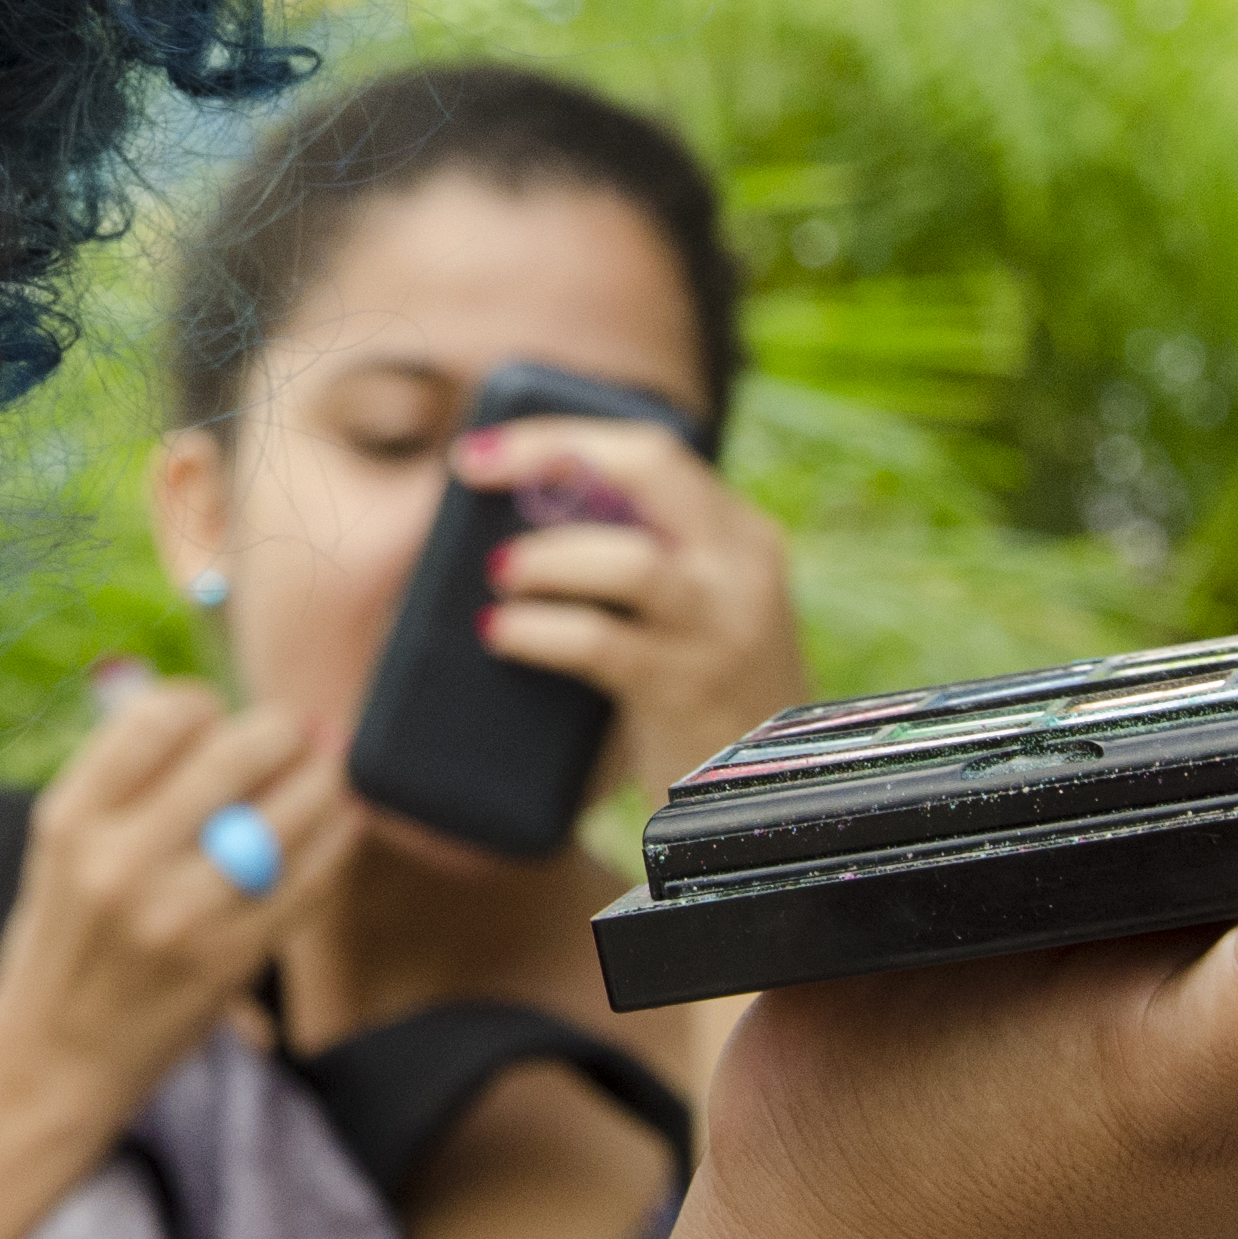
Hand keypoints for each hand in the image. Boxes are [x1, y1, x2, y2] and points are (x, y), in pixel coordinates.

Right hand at [0, 675, 356, 1113]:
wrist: (56, 1056)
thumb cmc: (69, 936)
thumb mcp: (64, 849)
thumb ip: (128, 784)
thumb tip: (228, 715)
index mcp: (70, 820)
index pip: (157, 721)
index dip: (204, 703)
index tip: (222, 714)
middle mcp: (118, 863)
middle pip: (231, 759)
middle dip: (284, 731)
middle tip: (304, 728)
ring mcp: (176, 916)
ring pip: (282, 819)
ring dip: (326, 779)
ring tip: (336, 767)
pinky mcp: (225, 961)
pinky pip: (305, 883)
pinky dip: (336, 842)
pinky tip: (346, 821)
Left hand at [454, 413, 812, 801]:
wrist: (763, 800)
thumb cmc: (701, 700)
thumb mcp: (693, 614)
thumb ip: (637, 563)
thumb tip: (511, 528)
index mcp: (741, 536)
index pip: (653, 452)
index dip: (564, 437)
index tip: (485, 448)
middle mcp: (742, 568)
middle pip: (650, 469)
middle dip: (551, 455)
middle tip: (474, 470)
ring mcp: (722, 629)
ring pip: (629, 560)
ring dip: (546, 559)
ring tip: (499, 575)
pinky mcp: (688, 690)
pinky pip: (600, 644)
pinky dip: (538, 632)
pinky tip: (501, 636)